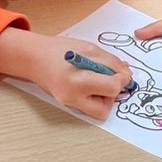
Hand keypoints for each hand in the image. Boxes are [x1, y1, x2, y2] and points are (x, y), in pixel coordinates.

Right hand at [0, 28, 132, 118]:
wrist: (34, 58)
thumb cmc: (60, 50)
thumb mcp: (90, 49)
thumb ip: (111, 62)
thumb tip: (127, 74)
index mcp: (78, 80)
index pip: (112, 88)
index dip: (121, 79)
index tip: (121, 71)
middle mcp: (73, 97)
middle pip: (106, 108)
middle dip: (113, 93)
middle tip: (108, 78)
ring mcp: (69, 104)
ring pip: (99, 112)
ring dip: (105, 97)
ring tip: (97, 80)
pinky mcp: (68, 106)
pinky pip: (90, 107)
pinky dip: (96, 97)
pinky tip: (91, 83)